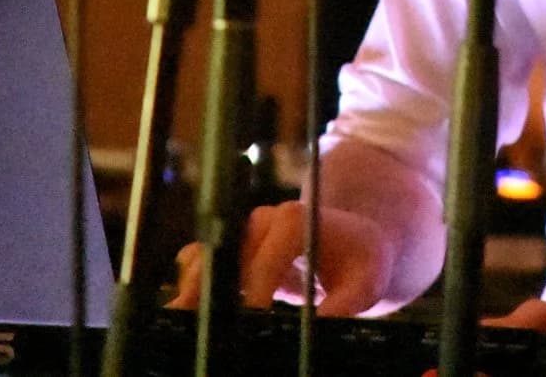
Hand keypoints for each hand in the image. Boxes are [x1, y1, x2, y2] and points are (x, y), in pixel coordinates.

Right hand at [168, 200, 392, 315]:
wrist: (354, 240)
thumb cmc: (362, 260)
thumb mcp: (365, 282)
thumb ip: (344, 304)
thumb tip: (319, 324)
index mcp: (296, 221)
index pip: (266, 255)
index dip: (256, 287)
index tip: (253, 316)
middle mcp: (263, 221)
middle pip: (225, 250)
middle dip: (208, 286)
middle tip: (198, 322)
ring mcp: (244, 233)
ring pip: (207, 254)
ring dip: (192, 286)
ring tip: (180, 319)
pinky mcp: (234, 248)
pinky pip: (202, 260)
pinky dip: (190, 283)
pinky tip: (182, 312)